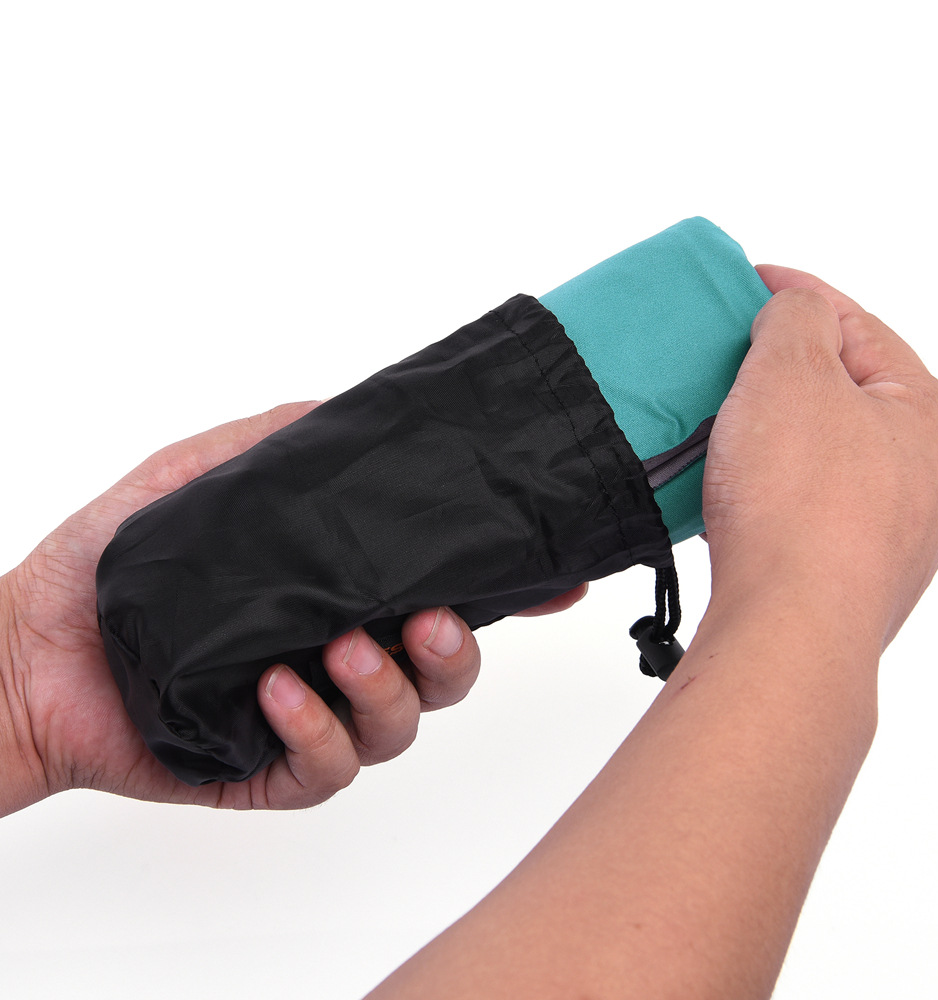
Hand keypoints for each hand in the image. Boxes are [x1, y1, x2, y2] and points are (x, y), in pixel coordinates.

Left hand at [0, 403, 586, 816]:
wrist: (32, 643)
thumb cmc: (115, 559)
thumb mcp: (203, 473)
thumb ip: (281, 441)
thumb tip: (353, 408)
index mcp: (343, 593)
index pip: (446, 592)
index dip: (509, 593)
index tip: (558, 580)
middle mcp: (342, 656)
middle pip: (445, 671)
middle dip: (456, 650)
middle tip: (425, 620)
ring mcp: (313, 714)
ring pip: (402, 723)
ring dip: (388, 688)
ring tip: (342, 647)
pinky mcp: (271, 767)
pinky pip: (328, 766)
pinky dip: (319, 729)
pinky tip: (282, 689)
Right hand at [703, 265, 937, 650]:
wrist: (788, 630)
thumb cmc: (800, 506)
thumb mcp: (789, 373)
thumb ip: (795, 318)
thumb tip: (796, 312)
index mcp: (930, 416)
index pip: (861, 327)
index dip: (800, 295)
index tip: (752, 283)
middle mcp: (927, 479)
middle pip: (847, 397)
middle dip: (786, 374)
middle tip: (730, 359)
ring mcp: (894, 538)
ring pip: (827, 461)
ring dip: (778, 440)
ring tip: (725, 433)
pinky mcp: (853, 580)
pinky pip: (808, 514)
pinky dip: (773, 494)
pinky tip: (736, 497)